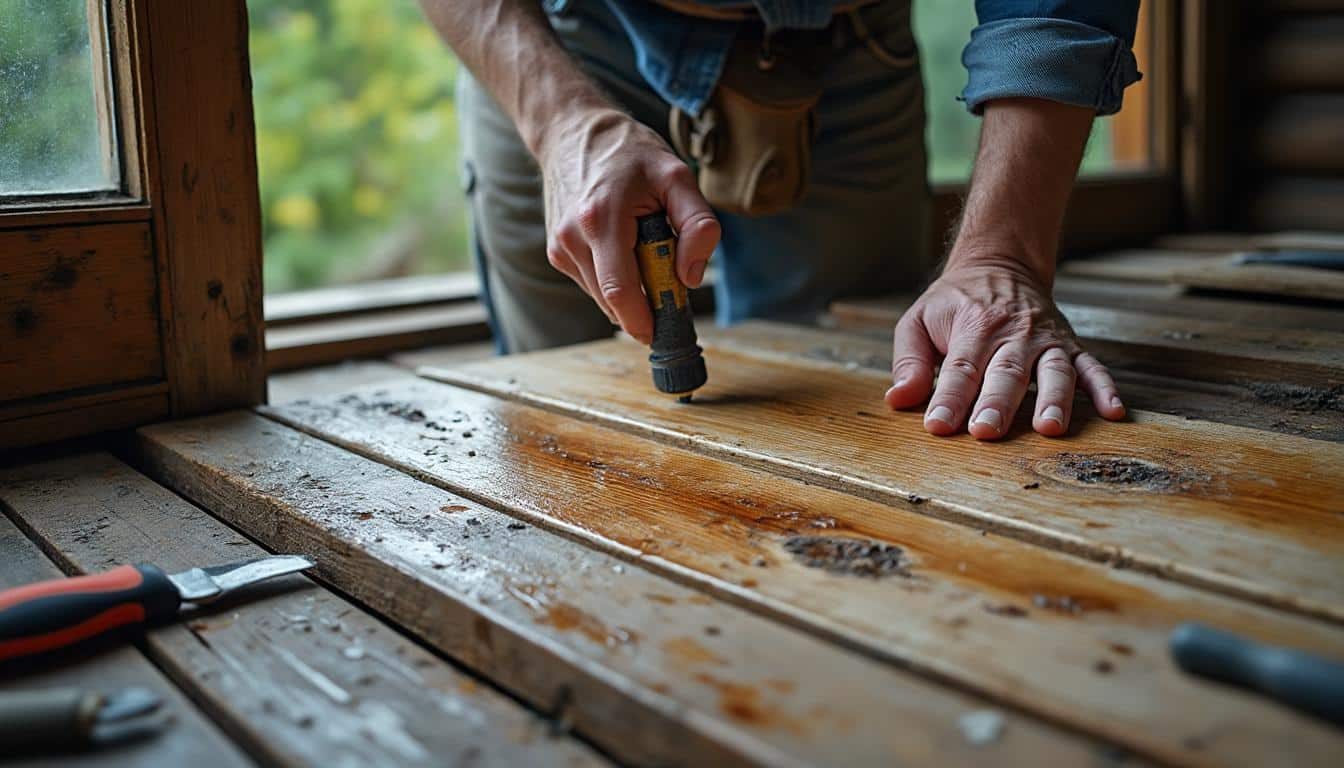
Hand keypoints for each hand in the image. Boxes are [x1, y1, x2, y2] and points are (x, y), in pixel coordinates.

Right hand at [538, 108, 719, 343]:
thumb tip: (690, 278)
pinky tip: (622, 246)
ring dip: (630, 290)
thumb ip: (698, 225)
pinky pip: (593, 284)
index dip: (644, 322)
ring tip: (643, 248)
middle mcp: (572, 239)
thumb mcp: (678, 176)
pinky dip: (615, 278)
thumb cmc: (629, 153)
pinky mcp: (556, 254)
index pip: (621, 293)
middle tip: (670, 281)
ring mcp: (559, 249)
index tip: (667, 331)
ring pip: (603, 298)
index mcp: (601, 219)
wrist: (571, 132)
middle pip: (614, 303)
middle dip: (646, 305)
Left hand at [883, 261, 1124, 438]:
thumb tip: (899, 399)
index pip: (960, 369)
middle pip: (1006, 372)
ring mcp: (1046, 340)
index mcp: (973, 327)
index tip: (938, 425)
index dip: (949, 398)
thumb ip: (909, 360)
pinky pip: (1092, 367)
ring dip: (1053, 399)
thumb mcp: (919, 320)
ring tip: (1049, 428)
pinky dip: (1105, 389)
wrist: (1000, 263)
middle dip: (996, 403)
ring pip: (1054, 371)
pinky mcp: (1070, 346)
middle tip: (986, 432)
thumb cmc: (955, 303)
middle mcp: (1013, 333)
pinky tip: (1113, 413)